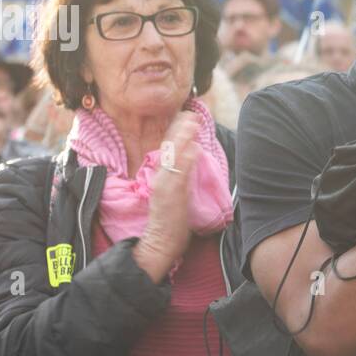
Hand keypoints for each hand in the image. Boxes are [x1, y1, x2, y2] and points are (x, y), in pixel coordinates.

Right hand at [134, 111, 198, 281]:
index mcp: (161, 177)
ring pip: (174, 158)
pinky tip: (194, 149)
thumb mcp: (172, 193)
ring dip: (184, 140)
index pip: (168, 150)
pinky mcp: (172, 196)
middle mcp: (161, 179)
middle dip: (180, 130)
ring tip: (192, 124)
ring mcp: (166, 186)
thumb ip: (178, 176)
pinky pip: (180, 175)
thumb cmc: (168, 220)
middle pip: (170, 149)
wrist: (160, 241)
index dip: (177, 133)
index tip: (185, 117)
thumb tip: (190, 155)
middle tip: (191, 114)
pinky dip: (187, 161)